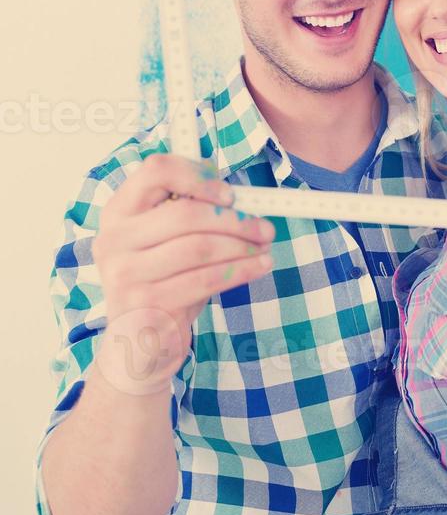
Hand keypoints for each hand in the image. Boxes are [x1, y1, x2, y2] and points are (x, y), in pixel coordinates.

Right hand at [92, 153, 274, 393]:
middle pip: (184, 213)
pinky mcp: (145, 304)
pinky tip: (258, 267)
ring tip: (264, 247)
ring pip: (199, 247)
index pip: (155, 170)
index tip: (230, 192)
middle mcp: (114, 239)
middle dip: (234, 218)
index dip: (198, 175)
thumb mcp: (167, 242)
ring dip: (242, 245)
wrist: (139, 344)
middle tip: (265, 227)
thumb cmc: (163, 282)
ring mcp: (125, 273)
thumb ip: (189, 212)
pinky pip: (205, 279)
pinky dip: (240, 270)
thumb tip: (237, 194)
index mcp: (118, 211)